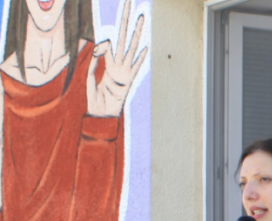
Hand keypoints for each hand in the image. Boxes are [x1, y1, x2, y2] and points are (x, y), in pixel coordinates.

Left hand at [86, 0, 147, 119]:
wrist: (100, 117)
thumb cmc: (93, 99)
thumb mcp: (85, 76)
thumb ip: (90, 60)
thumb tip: (97, 45)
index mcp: (109, 64)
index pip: (108, 44)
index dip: (101, 44)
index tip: (95, 50)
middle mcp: (119, 65)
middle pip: (123, 37)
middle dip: (126, 19)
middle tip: (130, 1)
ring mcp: (125, 72)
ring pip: (131, 47)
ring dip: (136, 31)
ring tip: (141, 16)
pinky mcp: (127, 81)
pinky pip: (134, 67)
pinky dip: (140, 58)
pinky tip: (145, 48)